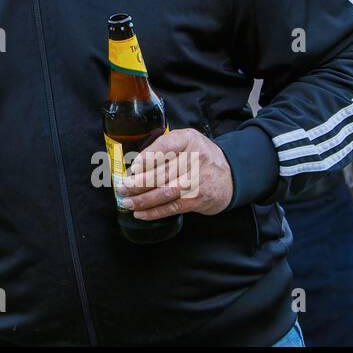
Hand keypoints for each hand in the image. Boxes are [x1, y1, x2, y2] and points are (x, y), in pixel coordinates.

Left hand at [117, 128, 232, 219]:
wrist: (231, 175)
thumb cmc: (201, 156)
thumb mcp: (187, 140)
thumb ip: (165, 145)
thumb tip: (136, 163)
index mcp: (189, 140)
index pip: (164, 146)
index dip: (146, 157)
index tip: (132, 167)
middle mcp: (194, 159)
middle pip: (161, 173)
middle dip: (137, 183)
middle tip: (122, 187)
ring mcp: (197, 181)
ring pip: (164, 192)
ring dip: (142, 199)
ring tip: (126, 201)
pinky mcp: (198, 200)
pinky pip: (172, 207)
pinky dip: (154, 212)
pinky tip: (140, 212)